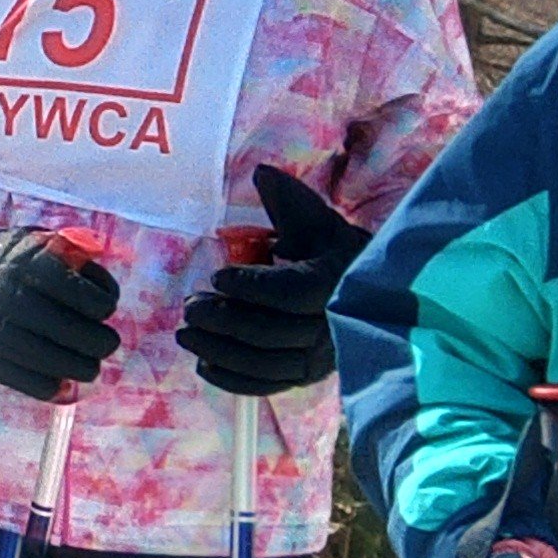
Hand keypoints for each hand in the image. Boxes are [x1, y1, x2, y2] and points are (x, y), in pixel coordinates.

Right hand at [0, 223, 118, 403]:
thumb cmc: (19, 264)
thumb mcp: (44, 243)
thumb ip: (77, 251)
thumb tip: (100, 260)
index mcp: (26, 266)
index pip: (76, 291)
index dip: (102, 303)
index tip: (107, 307)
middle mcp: (7, 298)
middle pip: (66, 330)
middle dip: (98, 342)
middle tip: (108, 343)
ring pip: (49, 361)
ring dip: (81, 368)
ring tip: (91, 365)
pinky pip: (25, 381)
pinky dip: (51, 387)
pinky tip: (66, 382)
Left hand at [183, 168, 368, 399]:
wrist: (371, 294)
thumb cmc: (336, 252)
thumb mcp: (317, 221)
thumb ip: (289, 200)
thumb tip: (261, 172)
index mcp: (335, 283)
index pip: (292, 292)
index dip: (252, 287)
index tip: (217, 277)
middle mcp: (332, 326)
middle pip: (273, 331)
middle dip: (225, 320)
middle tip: (190, 306)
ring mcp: (321, 357)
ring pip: (267, 363)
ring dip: (221, 351)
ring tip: (186, 334)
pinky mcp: (309, 376)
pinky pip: (270, 385)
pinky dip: (235, 380)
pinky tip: (204, 366)